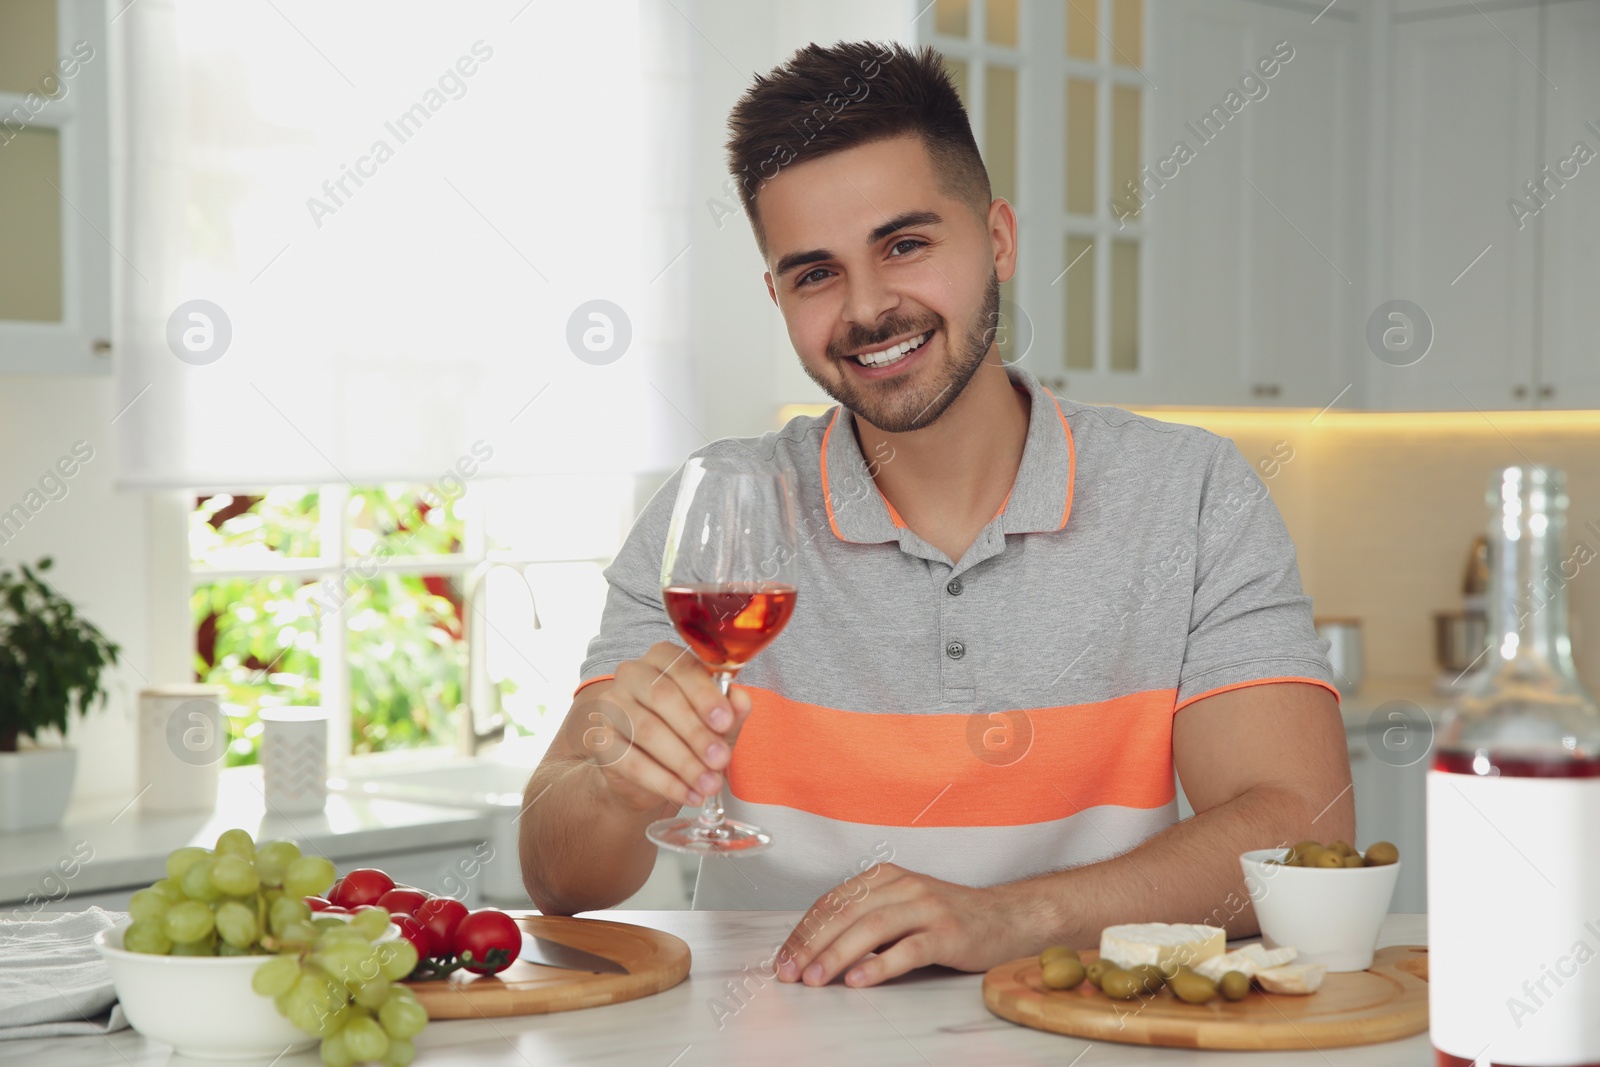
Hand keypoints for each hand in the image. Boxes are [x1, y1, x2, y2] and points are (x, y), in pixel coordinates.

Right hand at [576, 642, 752, 813]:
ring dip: (684, 762)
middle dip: (696, 732)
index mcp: (663, 658)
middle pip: (662, 697)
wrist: (647, 772)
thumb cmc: (686, 735)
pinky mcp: (600, 741)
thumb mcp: (717, 723)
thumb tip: (741, 701)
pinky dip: (664, 782)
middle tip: (720, 759)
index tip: (725, 721)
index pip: (682, 667)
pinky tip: (687, 794)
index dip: (705, 695)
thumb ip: (731, 711)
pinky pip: (632, 762)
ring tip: (709, 783)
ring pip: (647, 731)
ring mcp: (611, 706)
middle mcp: (632, 674)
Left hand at [773, 863, 1037, 987]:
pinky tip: (860, 981)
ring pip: (873, 928)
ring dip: (838, 954)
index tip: (783, 957)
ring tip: (816, 979)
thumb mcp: (901, 908)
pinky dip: (881, 965)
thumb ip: (865, 921)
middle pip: (847, 914)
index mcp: (885, 877)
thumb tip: (816, 951)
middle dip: (812, 944)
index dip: (804, 930)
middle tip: (789, 972)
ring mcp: (927, 906)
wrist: (1007, 917)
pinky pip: (909, 948)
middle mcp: (904, 885)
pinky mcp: (949, 932)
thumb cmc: (948, 918)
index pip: (833, 902)